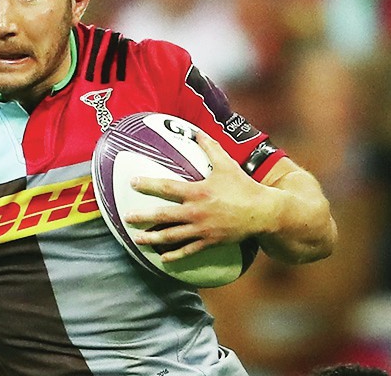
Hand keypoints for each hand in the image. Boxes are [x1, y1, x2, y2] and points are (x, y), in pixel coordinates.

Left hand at [123, 129, 272, 262]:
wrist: (263, 212)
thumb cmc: (243, 186)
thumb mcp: (226, 164)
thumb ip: (210, 147)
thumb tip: (196, 131)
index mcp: (198, 191)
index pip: (168, 188)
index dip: (148, 185)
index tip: (132, 183)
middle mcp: (197, 212)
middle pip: (164, 216)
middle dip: (143, 217)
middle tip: (126, 217)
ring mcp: (202, 229)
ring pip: (172, 236)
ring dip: (152, 238)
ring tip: (137, 239)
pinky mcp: (210, 242)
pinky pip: (188, 251)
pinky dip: (174, 256)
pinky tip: (162, 258)